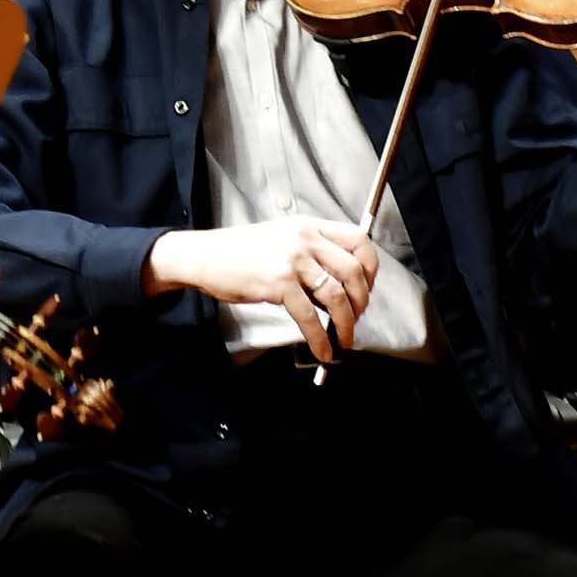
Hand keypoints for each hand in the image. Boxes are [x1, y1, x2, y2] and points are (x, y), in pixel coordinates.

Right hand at [161, 219, 379, 348]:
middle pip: (354, 270)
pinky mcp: (278, 284)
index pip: (359, 239)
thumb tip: (337, 286)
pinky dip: (320, 338)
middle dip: (362, 300)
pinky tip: (323, 350)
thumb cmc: (241, 251)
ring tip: (344, 340)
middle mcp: (306, 239)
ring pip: (336, 296)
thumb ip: (310, 252)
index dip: (371, 267)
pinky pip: (309, 316)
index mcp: (310, 226)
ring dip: (346, 324)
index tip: (367, 287)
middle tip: (356, 317)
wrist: (205, 256)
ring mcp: (293, 260)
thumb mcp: (282, 238)